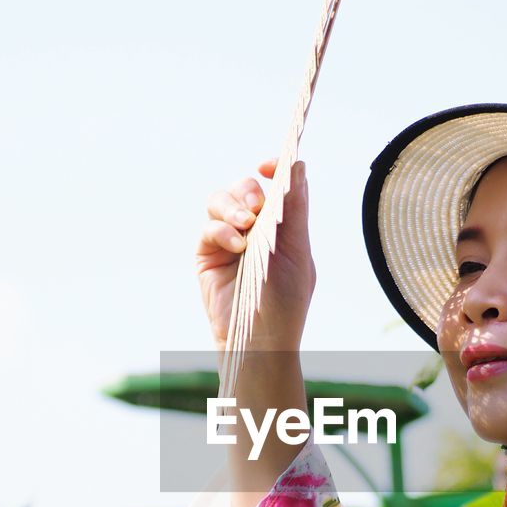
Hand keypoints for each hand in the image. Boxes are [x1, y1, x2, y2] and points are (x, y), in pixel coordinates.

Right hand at [196, 158, 316, 352]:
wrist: (261, 340)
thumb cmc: (285, 302)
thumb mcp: (297, 253)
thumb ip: (295, 211)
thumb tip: (298, 167)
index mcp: (280, 225)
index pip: (276, 185)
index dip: (273, 168)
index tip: (269, 165)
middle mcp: (254, 228)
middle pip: (244, 187)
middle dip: (248, 189)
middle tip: (257, 204)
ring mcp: (229, 239)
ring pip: (221, 200)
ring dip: (232, 206)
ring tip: (245, 225)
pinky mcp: (207, 253)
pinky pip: (208, 227)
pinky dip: (221, 230)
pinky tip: (236, 246)